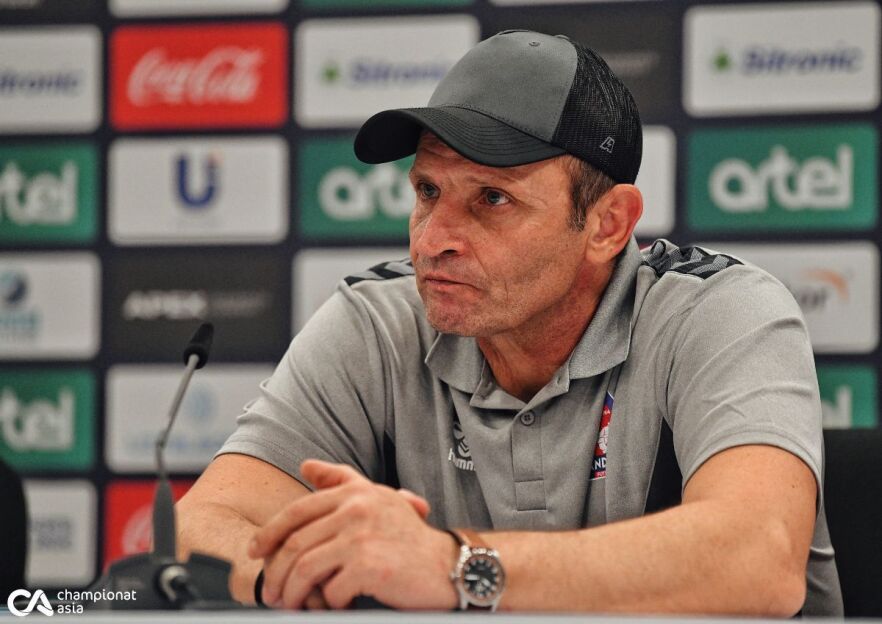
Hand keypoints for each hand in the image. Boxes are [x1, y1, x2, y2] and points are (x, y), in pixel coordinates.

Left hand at [248, 459, 458, 609]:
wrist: (449, 564)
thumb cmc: (409, 537)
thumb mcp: (377, 498)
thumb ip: (341, 480)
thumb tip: (306, 466)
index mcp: (355, 492)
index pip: (298, 510)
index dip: (270, 533)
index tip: (255, 552)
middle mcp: (357, 509)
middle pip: (296, 543)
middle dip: (277, 572)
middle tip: (271, 592)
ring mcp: (362, 537)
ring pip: (306, 568)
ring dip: (293, 593)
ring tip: (291, 604)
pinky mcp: (370, 566)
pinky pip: (333, 591)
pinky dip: (329, 603)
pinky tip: (334, 606)